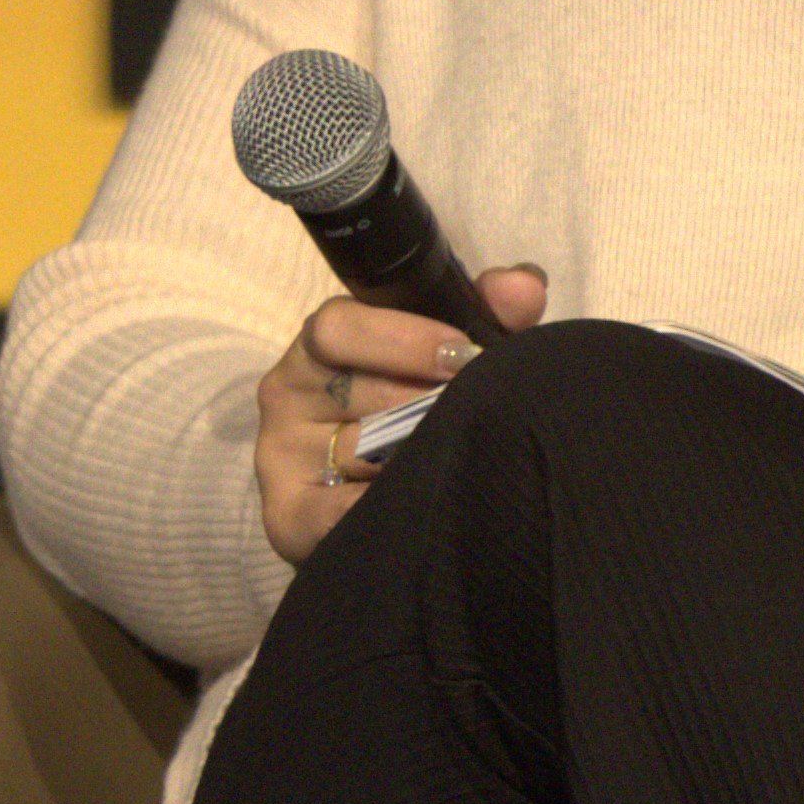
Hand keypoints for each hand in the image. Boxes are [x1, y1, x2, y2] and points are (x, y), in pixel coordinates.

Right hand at [251, 264, 549, 567]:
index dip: (404, 340)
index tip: (462, 356)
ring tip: (456, 460)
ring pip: (358, 452)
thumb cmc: (416, 411)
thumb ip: (489, 313)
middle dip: (426, 404)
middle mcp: (288, 391)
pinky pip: (337, 512)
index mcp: (321, 344)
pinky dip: (382, 506)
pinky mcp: (287, 516)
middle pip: (357, 390)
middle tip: (474, 414)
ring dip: (416, 457)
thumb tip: (521, 287)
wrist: (391, 501)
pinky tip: (424, 504)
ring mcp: (281, 455)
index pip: (338, 326)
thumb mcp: (453, 354)